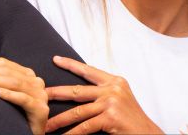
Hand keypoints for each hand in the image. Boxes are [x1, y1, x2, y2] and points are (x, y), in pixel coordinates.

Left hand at [0, 58, 49, 134]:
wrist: (29, 133)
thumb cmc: (16, 113)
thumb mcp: (7, 93)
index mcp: (28, 75)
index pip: (6, 65)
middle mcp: (36, 82)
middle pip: (9, 72)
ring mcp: (40, 95)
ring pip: (15, 83)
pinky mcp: (40, 109)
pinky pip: (23, 99)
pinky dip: (9, 94)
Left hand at [45, 56, 161, 133]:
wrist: (148, 134)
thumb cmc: (131, 121)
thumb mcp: (119, 100)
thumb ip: (102, 94)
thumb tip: (78, 94)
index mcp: (114, 81)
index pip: (88, 70)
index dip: (71, 64)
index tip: (55, 59)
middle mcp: (113, 89)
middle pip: (77, 91)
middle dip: (56, 94)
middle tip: (39, 96)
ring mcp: (111, 102)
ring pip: (78, 111)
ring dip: (59, 120)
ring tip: (45, 125)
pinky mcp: (110, 116)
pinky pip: (85, 126)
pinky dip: (72, 133)